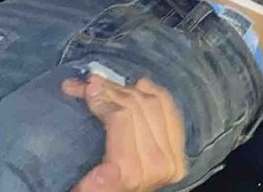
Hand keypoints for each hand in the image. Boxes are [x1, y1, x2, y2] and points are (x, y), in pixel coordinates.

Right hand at [65, 74, 186, 191]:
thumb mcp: (84, 191)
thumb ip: (95, 185)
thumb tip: (109, 171)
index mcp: (131, 175)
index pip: (121, 119)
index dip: (103, 99)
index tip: (83, 87)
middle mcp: (159, 167)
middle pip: (138, 107)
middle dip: (111, 90)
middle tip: (90, 82)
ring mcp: (173, 158)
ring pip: (154, 103)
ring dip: (129, 89)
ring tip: (107, 85)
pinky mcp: (179, 153)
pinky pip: (170, 111)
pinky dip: (154, 94)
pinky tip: (139, 86)